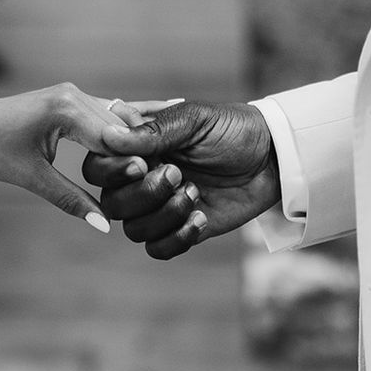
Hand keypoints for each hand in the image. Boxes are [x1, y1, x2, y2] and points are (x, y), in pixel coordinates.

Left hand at [0, 83, 165, 230]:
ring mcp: (76, 95)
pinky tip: (166, 112)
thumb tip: (104, 225)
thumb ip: (71, 199)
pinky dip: (130, 123)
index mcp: (66, 110)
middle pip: (125, 125)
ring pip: (121, 117)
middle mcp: (75, 96)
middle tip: (181, 172)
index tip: (166, 183)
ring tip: (181, 151)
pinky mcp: (73, 99)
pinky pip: (110, 112)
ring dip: (143, 136)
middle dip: (148, 150)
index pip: (115, 139)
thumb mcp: (32, 178)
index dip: (140, 163)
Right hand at [82, 101, 280, 257]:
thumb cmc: (232, 129)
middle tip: (178, 175)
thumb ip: (153, 131)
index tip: (142, 163)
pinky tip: (201, 218)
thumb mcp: (193, 121)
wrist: (273, 157)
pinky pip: (158, 249)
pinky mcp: (181, 228)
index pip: (97, 167)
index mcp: (138, 149)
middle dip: (144, 194)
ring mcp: (160, 207)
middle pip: (112, 203)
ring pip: (133, 230)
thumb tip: (108, 136)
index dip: (112, 171)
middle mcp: (142, 179)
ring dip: (163, 215)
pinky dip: (176, 238)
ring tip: (194, 194)